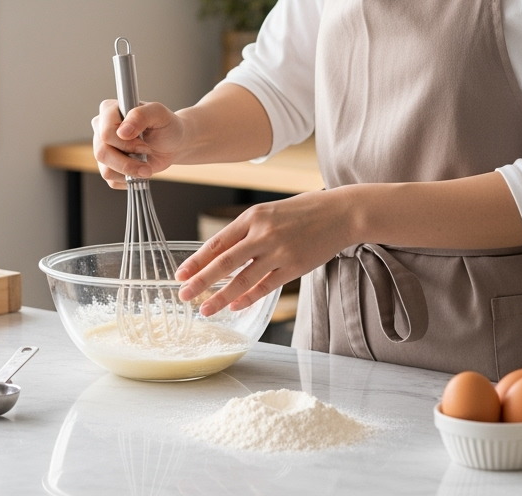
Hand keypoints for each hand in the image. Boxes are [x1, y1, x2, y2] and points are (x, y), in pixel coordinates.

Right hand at [91, 99, 187, 188]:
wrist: (173, 144)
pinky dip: (129, 178)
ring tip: (146, 165)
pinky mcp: (107, 165)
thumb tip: (122, 132)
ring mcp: (102, 148)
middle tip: (147, 155)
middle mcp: (101, 128)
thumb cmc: (166, 125)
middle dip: (128, 161)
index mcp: (109, 110)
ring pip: (106, 169)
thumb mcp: (159, 114)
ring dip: (131, 171)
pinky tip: (139, 168)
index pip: (106, 132)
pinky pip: (111, 180)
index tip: (143, 145)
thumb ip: (140, 116)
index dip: (126, 143)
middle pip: (102, 153)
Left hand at [175, 188, 357, 315]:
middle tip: (184, 295)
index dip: (197, 260)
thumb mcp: (270, 212)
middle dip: (201, 281)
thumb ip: (248, 230)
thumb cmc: (304, 211)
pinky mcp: (294, 267)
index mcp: (253, 217)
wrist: (340, 212)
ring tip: (206, 310)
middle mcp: (262, 234)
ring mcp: (279, 252)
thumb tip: (223, 253)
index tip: (180, 274)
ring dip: (221, 297)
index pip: (217, 242)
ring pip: (243, 279)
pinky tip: (235, 306)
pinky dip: (248, 298)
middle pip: (224, 263)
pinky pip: (265, 286)